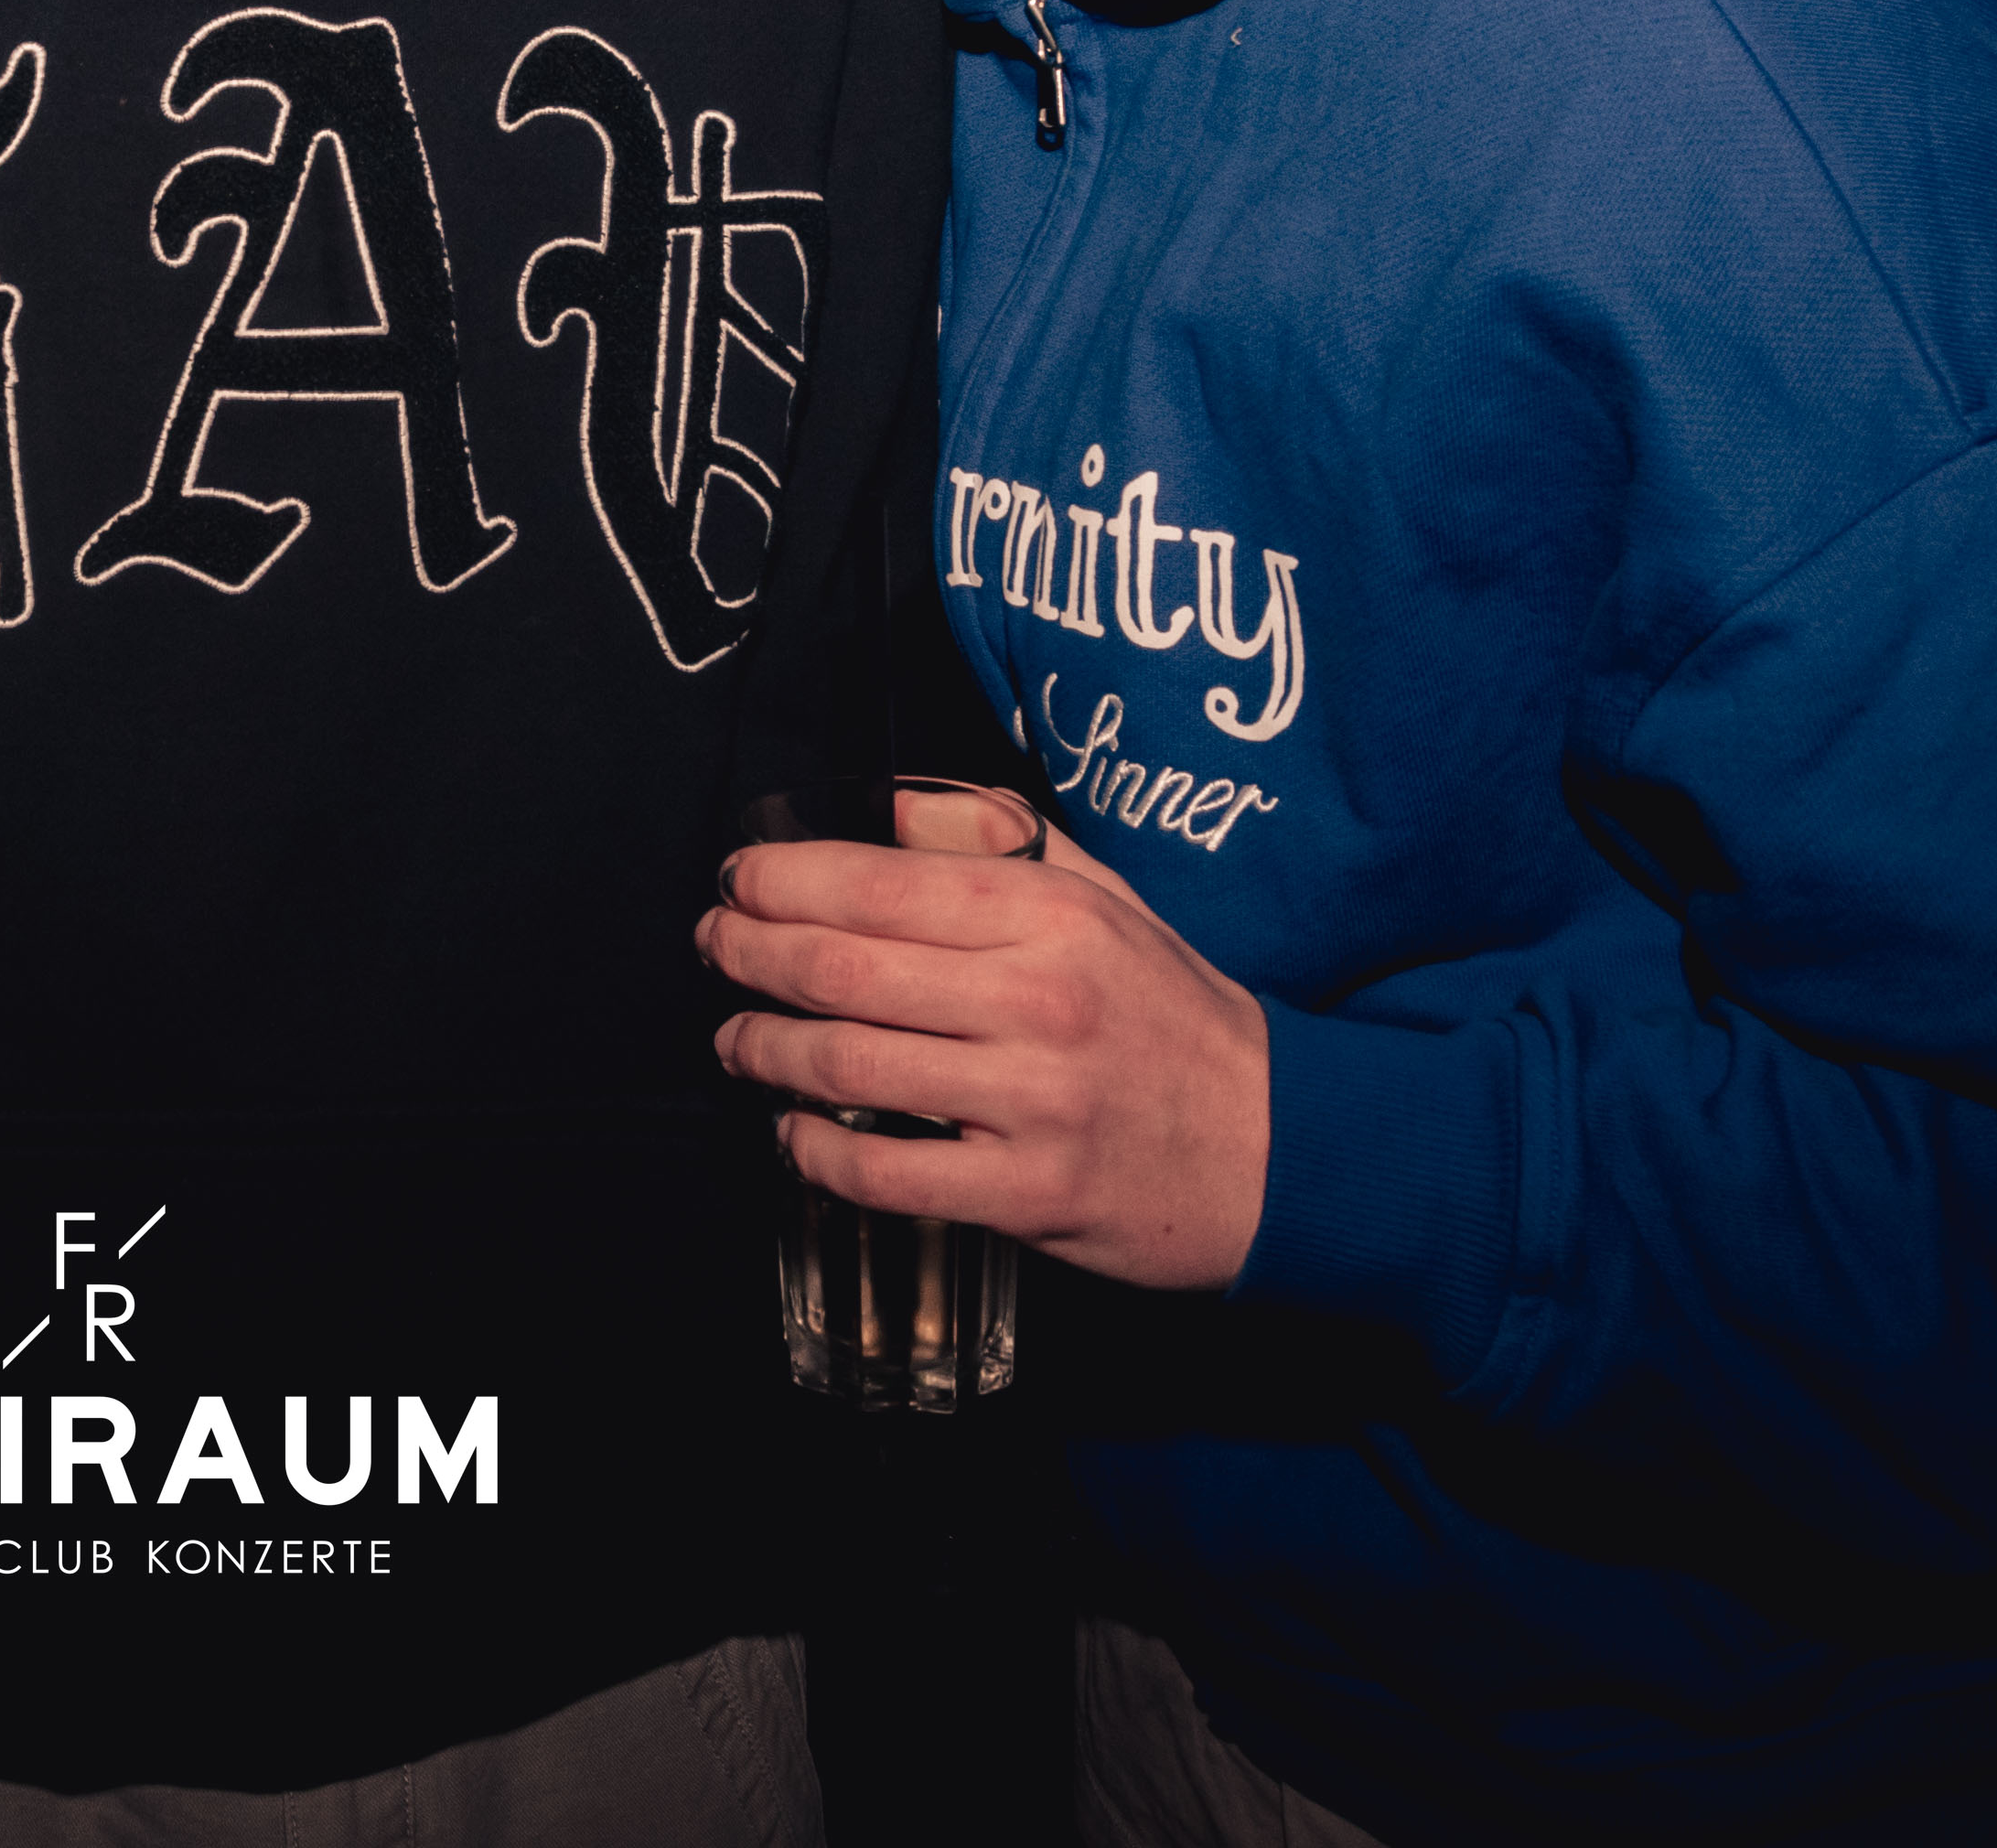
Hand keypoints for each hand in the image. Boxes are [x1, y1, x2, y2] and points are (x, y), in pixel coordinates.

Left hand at [698, 790, 1272, 1290]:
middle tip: (715, 948)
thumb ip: (995, 838)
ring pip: (848, 1067)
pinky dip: (815, 1153)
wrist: (1281, 1147)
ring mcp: (1033, 1101)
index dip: (781, 879)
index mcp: (1050, 916)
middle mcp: (1038, 1000)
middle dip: (748, 955)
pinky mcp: (1029, 1193)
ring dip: (764, 1052)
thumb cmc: (1171, 1014)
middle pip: (841, 969)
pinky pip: (885, 1172)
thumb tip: (885, 802)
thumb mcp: (1104, 896)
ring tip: (736, 1041)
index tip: (738, 881)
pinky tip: (791, 1133)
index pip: (876, 882)